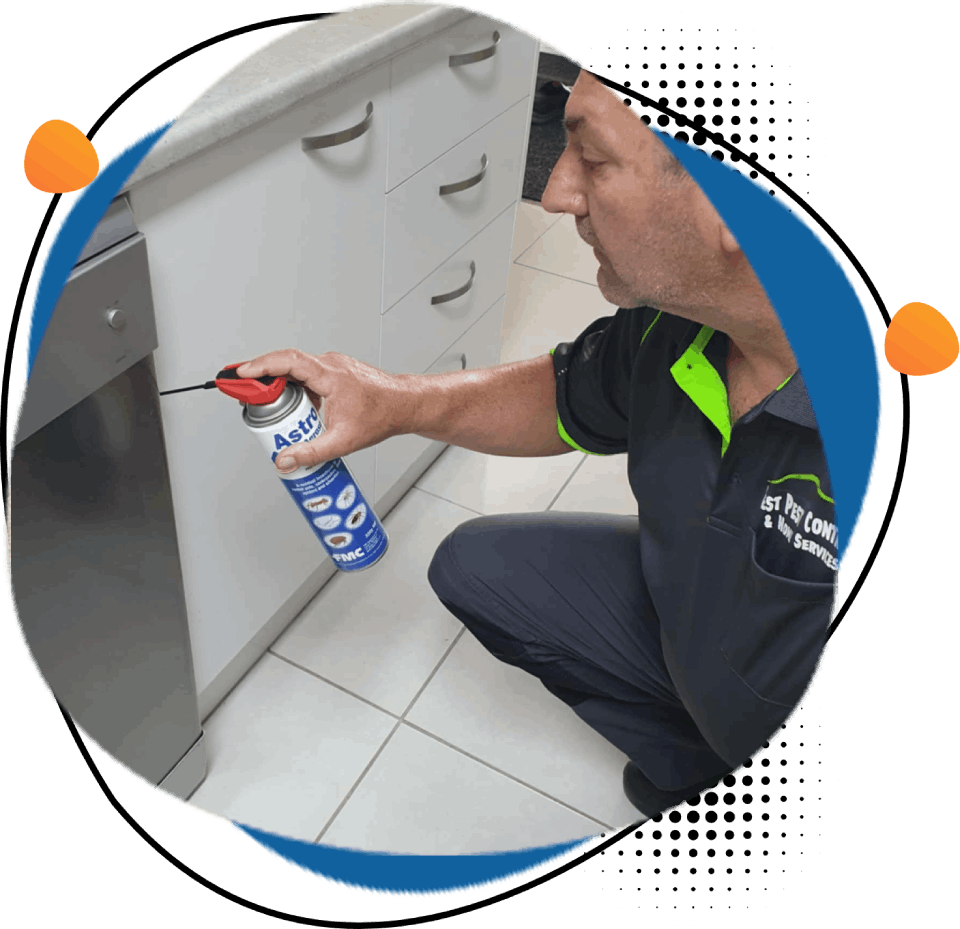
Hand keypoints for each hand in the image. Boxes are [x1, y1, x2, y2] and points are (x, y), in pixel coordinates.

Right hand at [235, 349, 409, 471]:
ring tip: (270, 411)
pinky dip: (294, 390)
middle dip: (263, 381)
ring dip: (280, 388)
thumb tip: (285, 460)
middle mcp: (329, 365)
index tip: (242, 373)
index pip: (289, 362)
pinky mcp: (332, 373)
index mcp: (330, 375)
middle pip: (286, 366)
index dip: (262, 365)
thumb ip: (312, 452)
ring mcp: (331, 367)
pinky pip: (306, 377)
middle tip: (245, 397)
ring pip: (296, 372)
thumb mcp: (344, 440)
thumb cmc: (381, 415)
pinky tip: (295, 411)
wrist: (403, 405)